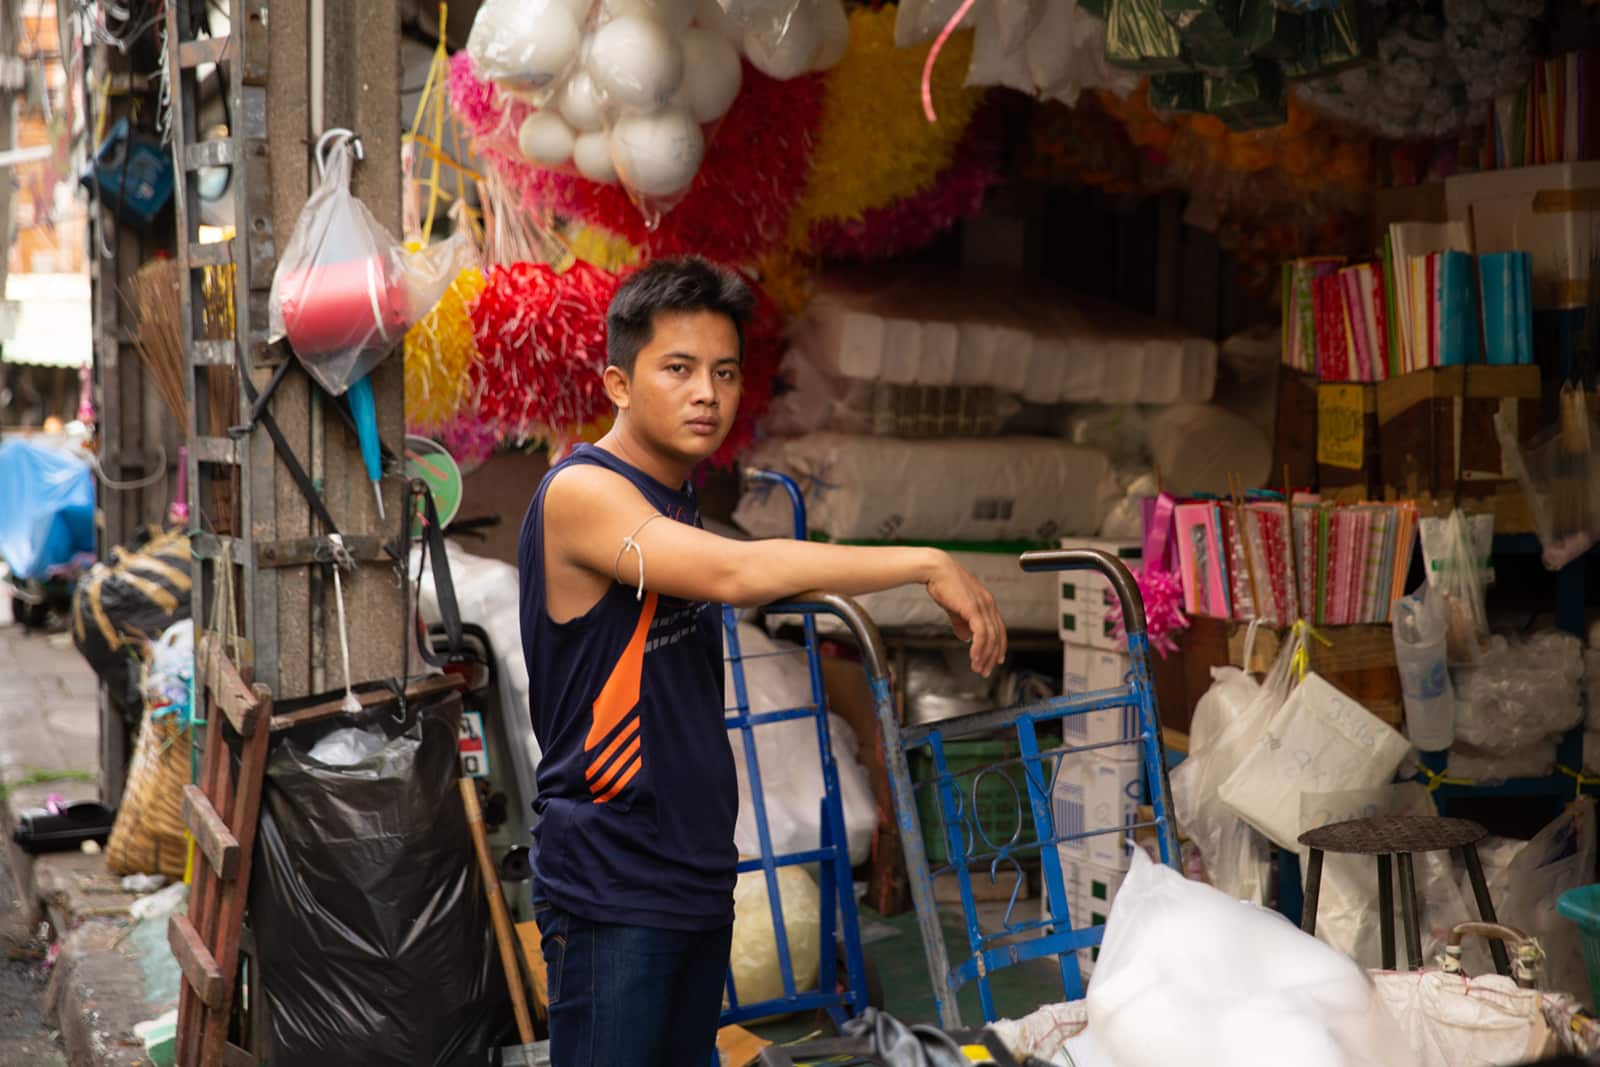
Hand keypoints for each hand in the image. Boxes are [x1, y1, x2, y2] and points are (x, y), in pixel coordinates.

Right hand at [924, 552, 1007, 676]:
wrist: (935, 569)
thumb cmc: (944, 584)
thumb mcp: (956, 607)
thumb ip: (962, 623)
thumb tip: (965, 638)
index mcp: (987, 603)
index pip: (999, 629)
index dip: (999, 646)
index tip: (996, 660)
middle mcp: (989, 605)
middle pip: (997, 636)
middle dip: (992, 656)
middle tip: (985, 670)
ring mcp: (983, 606)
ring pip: (990, 637)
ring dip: (984, 656)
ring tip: (977, 668)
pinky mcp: (973, 609)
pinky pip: (981, 633)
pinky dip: (979, 648)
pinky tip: (974, 657)